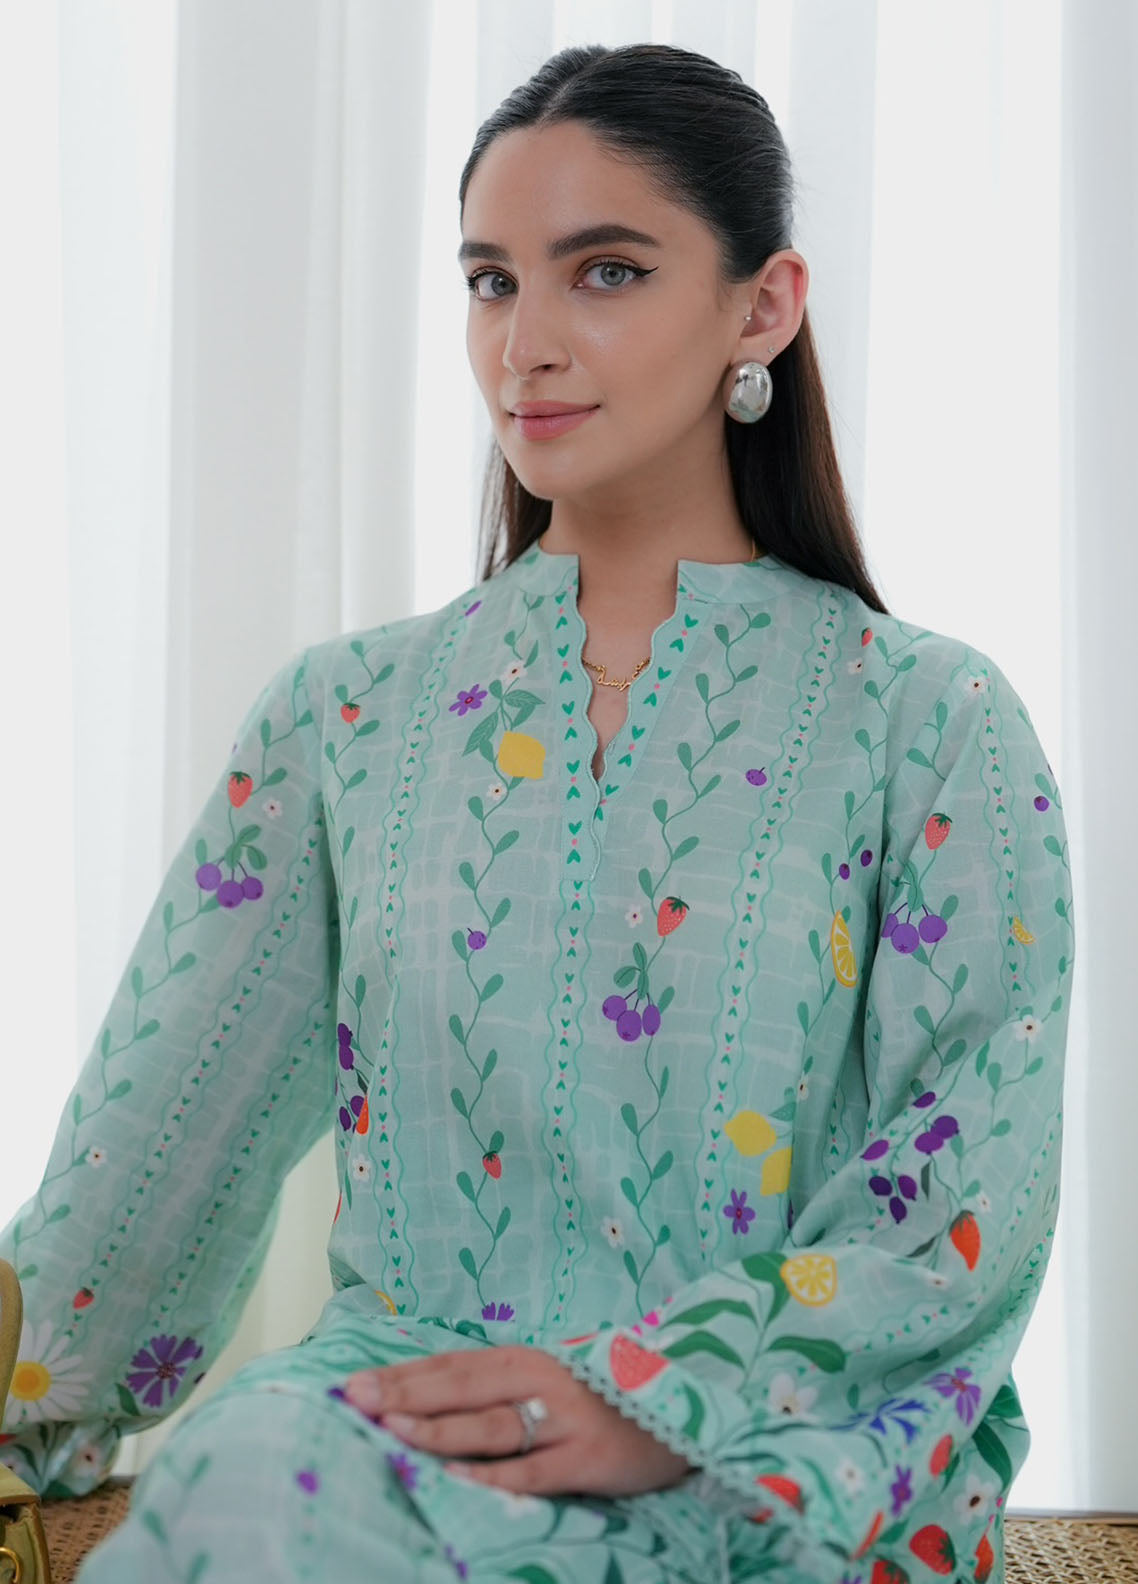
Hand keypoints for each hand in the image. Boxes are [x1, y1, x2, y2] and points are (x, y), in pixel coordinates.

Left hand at [342, 1344, 692, 1497]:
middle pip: (460, 1387)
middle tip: (356, 1399)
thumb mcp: (544, 1381)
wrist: (678, 1410)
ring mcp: (561, 1419)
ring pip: (490, 1425)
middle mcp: (538, 1381)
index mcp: (522, 1360)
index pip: (449, 1366)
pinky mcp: (584, 1458)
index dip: (400, 1375)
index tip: (352, 1384)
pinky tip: (459, 1477)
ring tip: (394, 1431)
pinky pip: (531, 1470)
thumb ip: (493, 1388)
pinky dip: (494, 1474)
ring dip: (439, 1428)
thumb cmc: (597, 1398)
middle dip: (404, 1394)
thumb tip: (421, 1400)